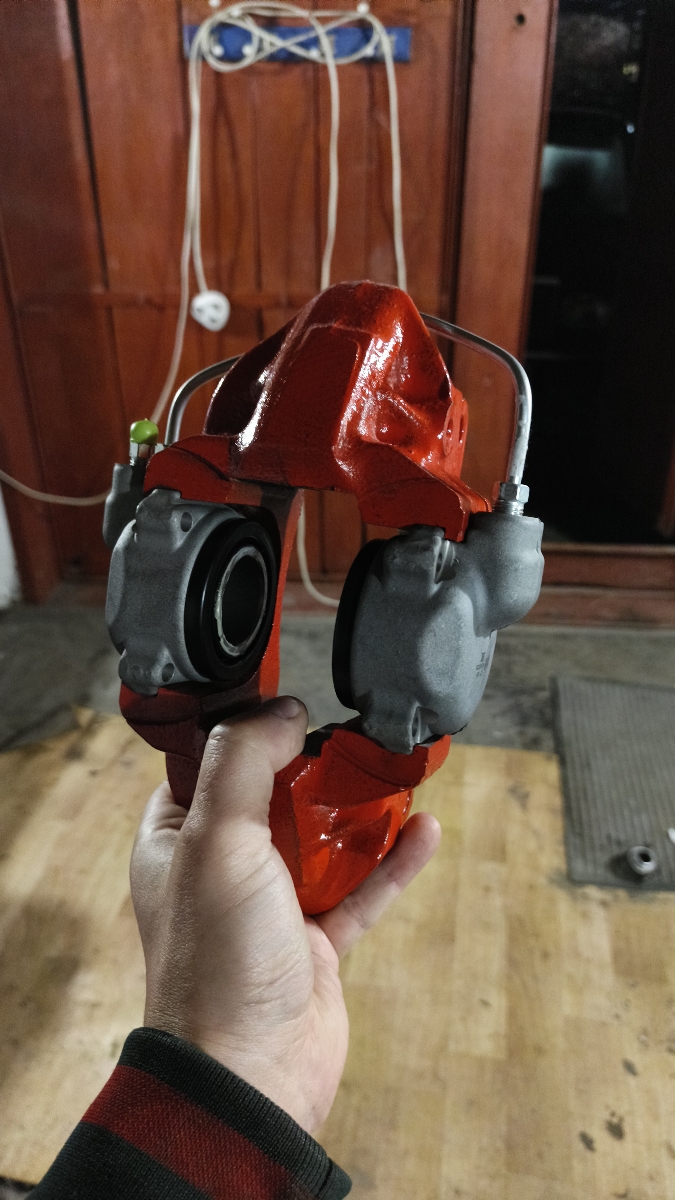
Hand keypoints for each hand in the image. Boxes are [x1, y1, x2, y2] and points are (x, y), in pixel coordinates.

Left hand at [130, 697, 440, 1133]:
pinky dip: (391, 862)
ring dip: (358, 809)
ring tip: (394, 770)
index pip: (205, 763)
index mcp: (178, 839)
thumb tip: (284, 709)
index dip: (243, 727)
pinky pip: (359, 890)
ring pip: (321, 839)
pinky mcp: (316, 942)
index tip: (290, 695)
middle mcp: (221, 867)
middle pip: (273, 794)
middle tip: (353, 730)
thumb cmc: (219, 955)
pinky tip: (425, 831)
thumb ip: (244, 760)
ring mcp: (271, 905)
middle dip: (313, 762)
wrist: (251, 1075)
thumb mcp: (218, 838)